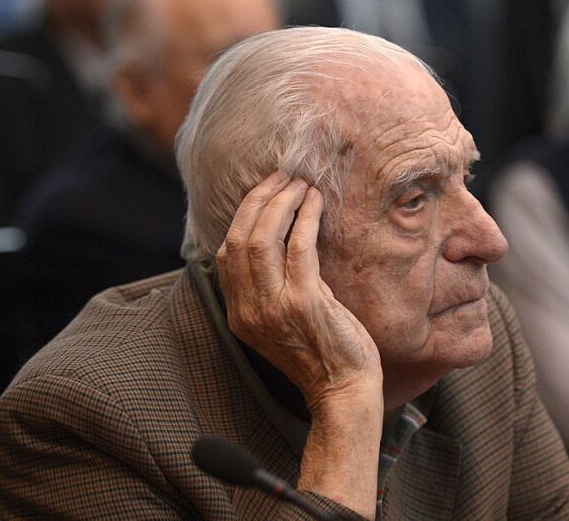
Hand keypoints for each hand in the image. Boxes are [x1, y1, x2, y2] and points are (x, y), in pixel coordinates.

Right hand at [216, 171, 383, 517]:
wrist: (342, 390)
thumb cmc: (321, 354)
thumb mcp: (281, 323)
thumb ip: (271, 289)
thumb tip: (280, 242)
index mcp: (238, 314)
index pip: (226, 253)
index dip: (243, 216)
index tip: (264, 193)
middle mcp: (248, 309)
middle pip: (240, 238)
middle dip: (260, 200)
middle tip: (282, 177)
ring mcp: (273, 306)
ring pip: (264, 238)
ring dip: (282, 203)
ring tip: (299, 184)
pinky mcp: (304, 302)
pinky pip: (299, 247)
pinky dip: (305, 218)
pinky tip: (315, 203)